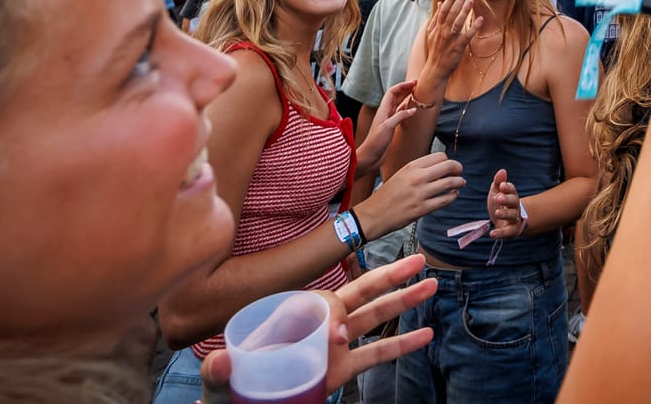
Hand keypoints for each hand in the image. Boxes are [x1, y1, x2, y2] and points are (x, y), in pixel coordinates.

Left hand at [199, 253, 437, 399]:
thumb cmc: (229, 394)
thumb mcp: (221, 384)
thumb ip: (220, 374)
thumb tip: (221, 362)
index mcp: (288, 322)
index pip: (319, 305)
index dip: (334, 313)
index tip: (337, 337)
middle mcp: (315, 329)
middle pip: (357, 296)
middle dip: (387, 278)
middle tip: (416, 261)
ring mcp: (332, 349)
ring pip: (373, 320)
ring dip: (402, 303)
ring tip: (430, 286)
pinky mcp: (340, 372)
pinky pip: (375, 356)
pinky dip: (401, 345)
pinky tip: (425, 335)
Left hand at [355, 80, 421, 174]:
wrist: (369, 157)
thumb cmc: (375, 143)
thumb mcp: (387, 128)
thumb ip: (400, 116)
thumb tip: (413, 109)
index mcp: (383, 110)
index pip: (392, 92)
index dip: (402, 86)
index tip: (413, 83)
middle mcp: (385, 113)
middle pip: (395, 96)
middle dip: (405, 89)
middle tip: (416, 85)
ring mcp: (388, 120)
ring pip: (398, 104)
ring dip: (406, 97)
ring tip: (415, 93)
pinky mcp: (391, 127)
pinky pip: (400, 114)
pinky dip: (406, 108)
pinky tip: (412, 109)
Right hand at [359, 150, 466, 233]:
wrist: (373, 215)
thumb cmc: (386, 196)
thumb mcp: (400, 175)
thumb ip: (418, 170)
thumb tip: (438, 168)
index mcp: (411, 166)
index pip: (440, 156)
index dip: (448, 161)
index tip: (450, 166)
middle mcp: (417, 177)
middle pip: (449, 166)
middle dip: (458, 169)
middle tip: (460, 173)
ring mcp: (420, 193)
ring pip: (450, 183)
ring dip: (459, 182)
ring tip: (461, 183)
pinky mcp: (422, 209)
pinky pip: (445, 200)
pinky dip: (453, 196)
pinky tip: (453, 195)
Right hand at [406, 0, 485, 102]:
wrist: (435, 69)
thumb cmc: (435, 50)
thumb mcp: (431, 33)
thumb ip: (436, 17)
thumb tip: (439, 2)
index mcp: (437, 27)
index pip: (443, 9)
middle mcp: (443, 31)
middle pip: (451, 13)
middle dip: (459, 0)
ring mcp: (450, 39)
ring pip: (458, 23)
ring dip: (464, 11)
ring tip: (471, 0)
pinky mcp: (458, 47)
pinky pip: (467, 36)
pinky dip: (473, 27)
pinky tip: (480, 19)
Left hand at [487, 168, 528, 238]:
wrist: (504, 221)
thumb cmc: (500, 205)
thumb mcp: (496, 192)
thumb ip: (498, 182)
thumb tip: (502, 171)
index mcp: (511, 195)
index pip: (512, 190)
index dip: (507, 188)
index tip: (501, 185)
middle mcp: (515, 206)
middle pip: (514, 201)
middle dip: (507, 199)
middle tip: (498, 198)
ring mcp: (514, 219)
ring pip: (512, 215)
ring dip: (505, 214)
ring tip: (496, 213)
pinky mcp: (512, 231)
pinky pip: (508, 232)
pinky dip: (501, 233)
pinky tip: (492, 234)